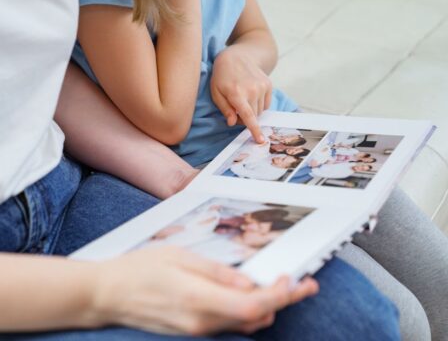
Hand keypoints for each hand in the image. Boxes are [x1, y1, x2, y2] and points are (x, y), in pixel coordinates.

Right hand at [92, 247, 317, 334]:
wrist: (108, 295)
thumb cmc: (140, 269)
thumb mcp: (179, 257)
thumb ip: (217, 272)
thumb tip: (248, 282)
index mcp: (199, 300)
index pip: (253, 304)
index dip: (281, 295)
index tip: (297, 280)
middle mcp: (202, 322)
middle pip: (256, 316)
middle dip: (283, 300)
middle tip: (302, 284)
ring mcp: (197, 330)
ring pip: (246, 323)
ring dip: (268, 307)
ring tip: (282, 286)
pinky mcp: (193, 330)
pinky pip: (230, 325)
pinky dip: (248, 312)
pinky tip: (252, 295)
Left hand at [211, 49, 272, 143]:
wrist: (238, 56)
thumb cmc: (222, 76)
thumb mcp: (216, 92)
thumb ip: (225, 109)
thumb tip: (233, 123)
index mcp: (237, 93)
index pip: (248, 116)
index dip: (254, 130)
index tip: (260, 140)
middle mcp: (252, 90)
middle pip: (254, 116)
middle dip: (245, 119)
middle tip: (236, 111)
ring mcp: (262, 87)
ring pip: (260, 111)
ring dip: (252, 111)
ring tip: (243, 100)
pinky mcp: (268, 85)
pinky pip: (266, 104)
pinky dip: (259, 105)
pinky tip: (251, 95)